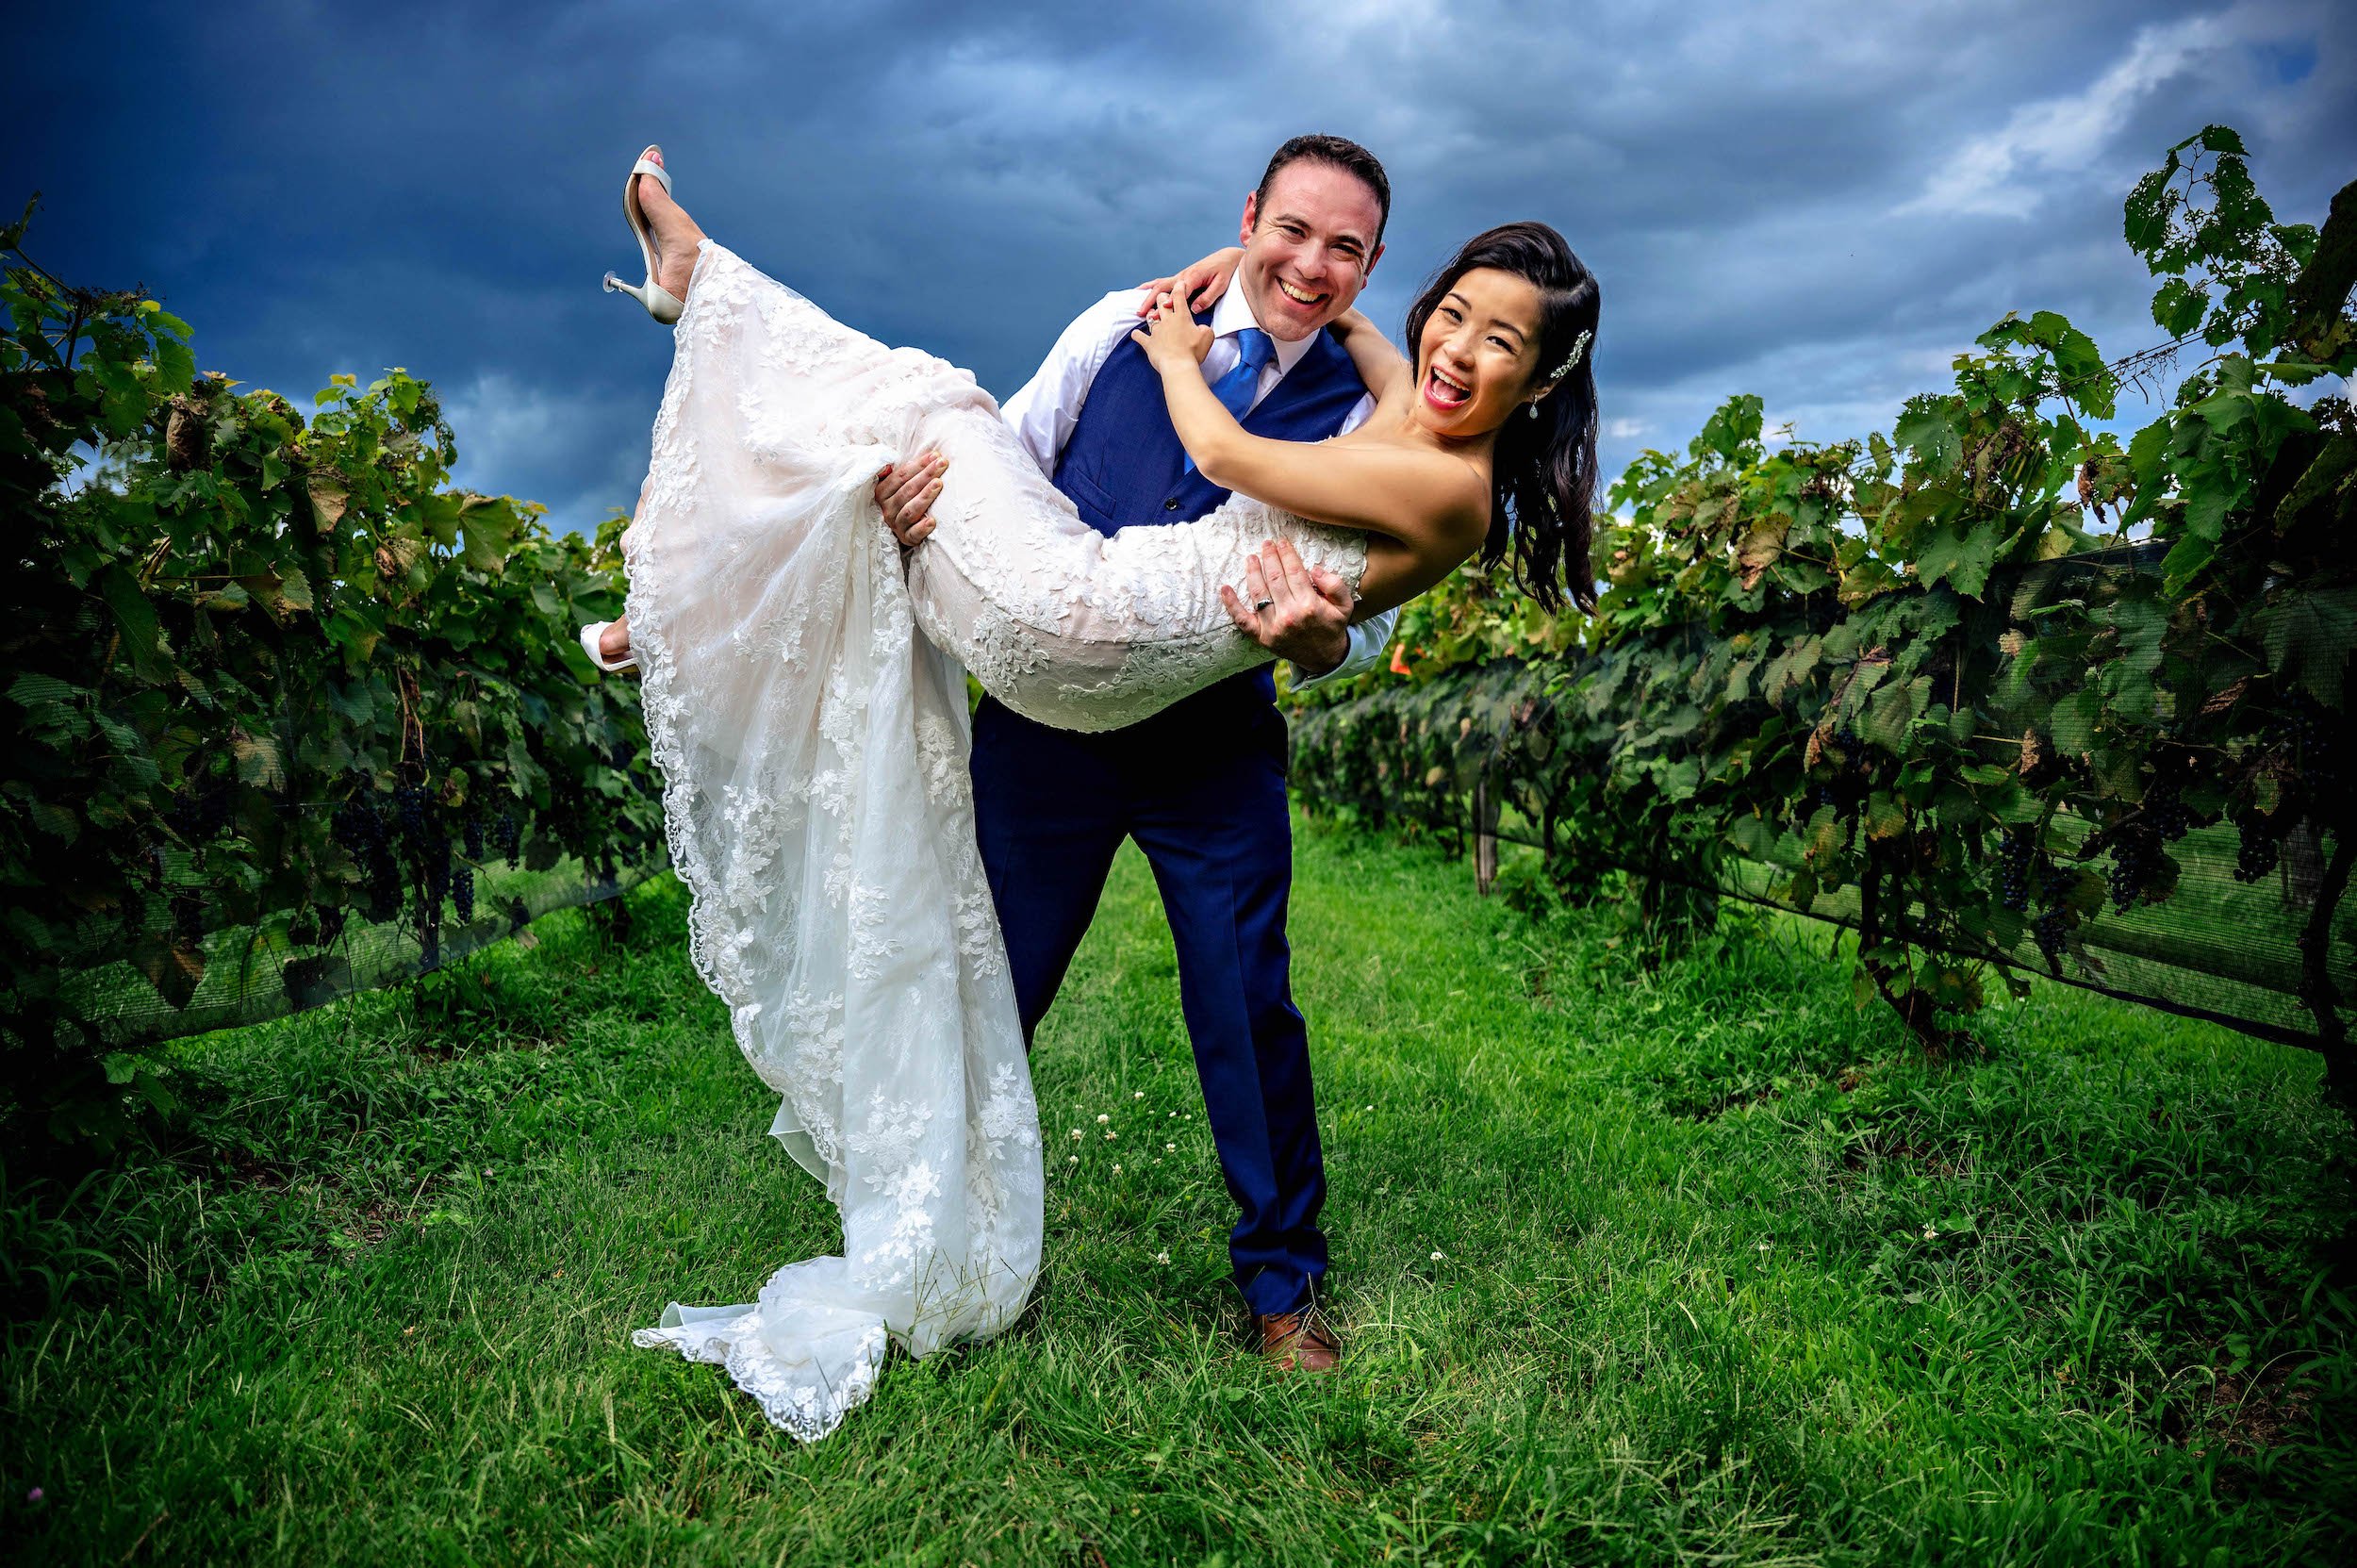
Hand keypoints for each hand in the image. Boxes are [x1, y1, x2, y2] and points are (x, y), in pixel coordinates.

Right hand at [875, 450, 947, 547]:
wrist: (905, 530)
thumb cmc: (906, 501)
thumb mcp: (897, 486)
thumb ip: (896, 474)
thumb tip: (887, 464)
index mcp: (882, 492)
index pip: (900, 476)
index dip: (918, 465)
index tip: (936, 456)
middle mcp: (886, 509)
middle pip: (906, 490)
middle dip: (926, 475)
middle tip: (942, 464)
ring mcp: (896, 525)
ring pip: (910, 510)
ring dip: (925, 497)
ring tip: (939, 484)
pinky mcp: (906, 539)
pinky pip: (913, 534)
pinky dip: (922, 528)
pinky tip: (933, 521)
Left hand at [1128, 289, 1213, 373]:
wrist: (1178, 365)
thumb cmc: (1194, 351)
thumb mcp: (1208, 336)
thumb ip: (1205, 328)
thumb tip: (1201, 328)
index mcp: (1182, 316)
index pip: (1179, 295)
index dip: (1179, 287)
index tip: (1180, 284)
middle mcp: (1167, 320)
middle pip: (1161, 301)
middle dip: (1162, 297)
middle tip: (1163, 299)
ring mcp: (1156, 331)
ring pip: (1150, 316)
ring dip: (1151, 314)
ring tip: (1152, 314)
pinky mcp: (1149, 343)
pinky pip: (1139, 336)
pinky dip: (1137, 335)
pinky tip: (1136, 334)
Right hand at [1135, 247, 1243, 317]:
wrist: (1226, 257)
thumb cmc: (1225, 271)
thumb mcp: (1221, 285)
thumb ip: (1208, 297)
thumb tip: (1194, 309)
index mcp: (1193, 277)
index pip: (1177, 291)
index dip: (1169, 301)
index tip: (1160, 311)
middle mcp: (1183, 275)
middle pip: (1162, 287)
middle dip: (1150, 300)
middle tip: (1141, 313)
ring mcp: (1180, 276)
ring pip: (1159, 285)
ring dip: (1147, 296)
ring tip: (1137, 307)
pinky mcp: (1181, 278)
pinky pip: (1163, 283)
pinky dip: (1151, 287)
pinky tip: (1141, 292)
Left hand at [1221, 539, 1353, 675]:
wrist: (1324, 658)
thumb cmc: (1332, 627)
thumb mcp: (1345, 605)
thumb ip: (1335, 585)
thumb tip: (1314, 569)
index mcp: (1310, 605)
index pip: (1294, 572)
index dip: (1287, 554)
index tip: (1282, 542)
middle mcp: (1290, 616)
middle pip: (1275, 578)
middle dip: (1269, 557)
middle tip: (1266, 544)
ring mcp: (1273, 628)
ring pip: (1258, 593)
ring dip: (1253, 572)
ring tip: (1251, 558)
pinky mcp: (1262, 638)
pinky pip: (1242, 620)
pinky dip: (1231, 604)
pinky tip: (1225, 588)